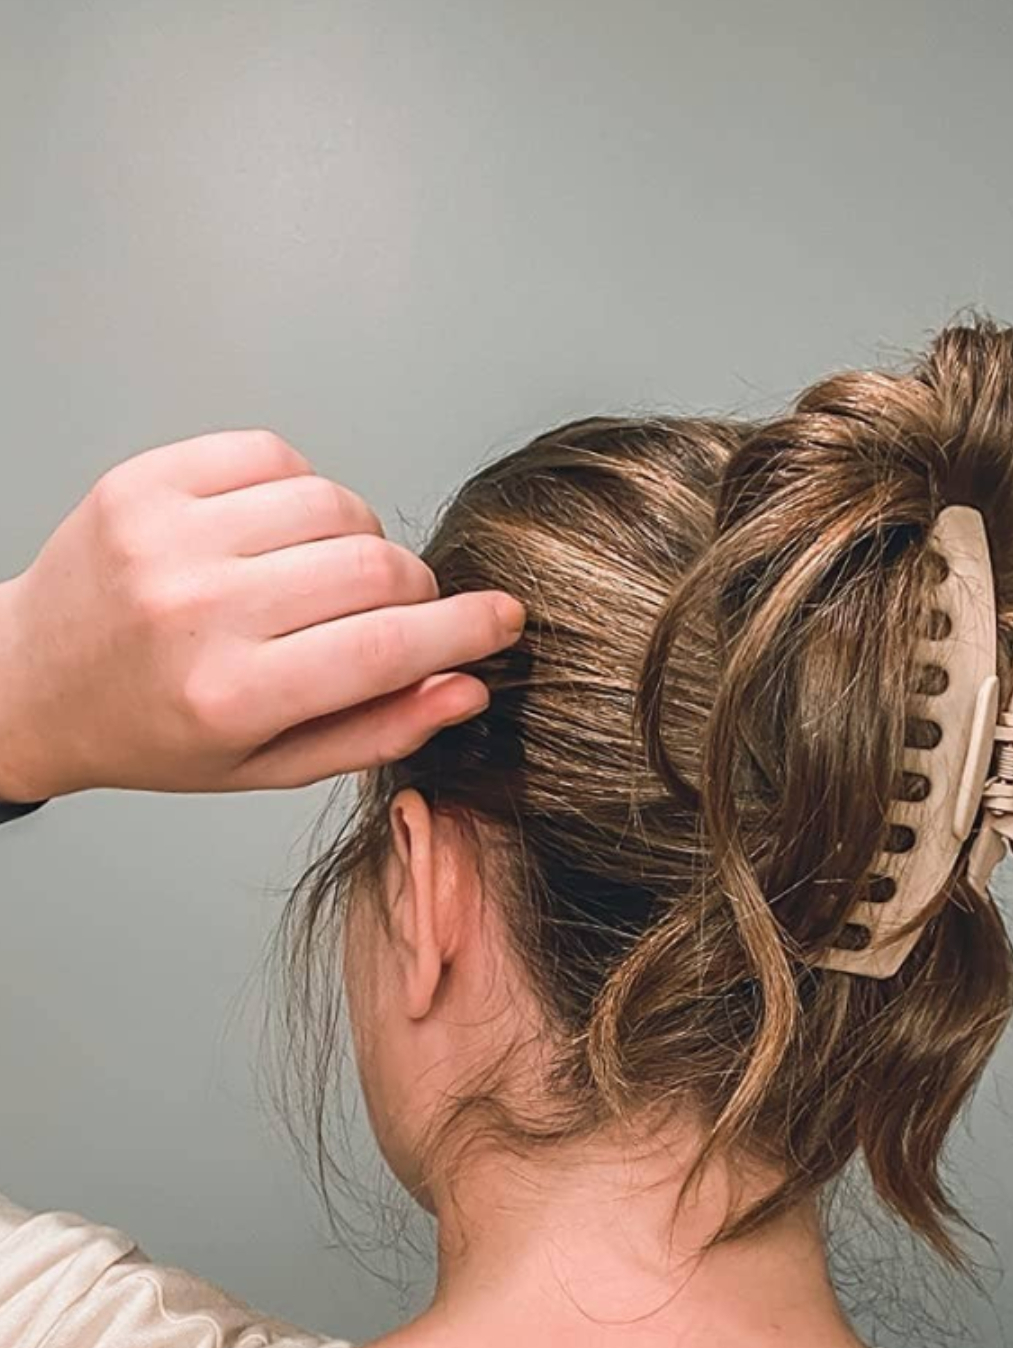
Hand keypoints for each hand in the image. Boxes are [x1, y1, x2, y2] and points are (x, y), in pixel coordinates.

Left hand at [0, 431, 520, 802]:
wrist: (29, 678)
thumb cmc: (154, 728)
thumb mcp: (269, 765)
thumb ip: (377, 731)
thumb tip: (466, 686)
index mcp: (230, 695)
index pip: (388, 646)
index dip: (465, 629)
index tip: (503, 620)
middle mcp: (194, 611)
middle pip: (373, 567)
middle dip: (414, 588)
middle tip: (398, 612)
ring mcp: (164, 537)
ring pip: (334, 503)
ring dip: (357, 537)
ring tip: (325, 573)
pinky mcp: (144, 482)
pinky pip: (273, 454)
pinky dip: (300, 488)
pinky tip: (277, 530)